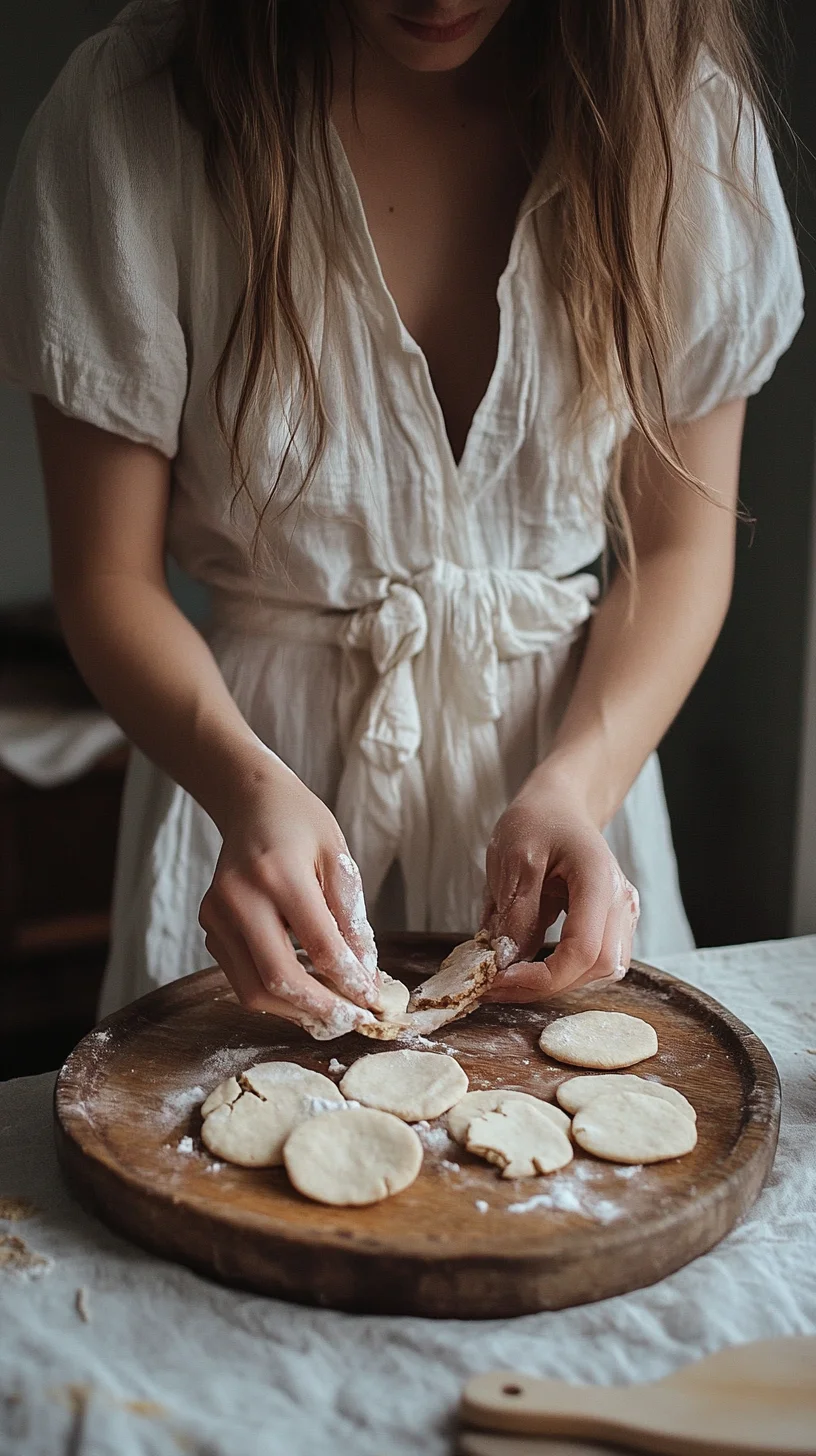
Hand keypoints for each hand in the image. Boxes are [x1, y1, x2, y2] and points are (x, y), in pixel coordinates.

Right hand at [199, 758, 381, 1037]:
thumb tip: (364, 977)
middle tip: (352, 1022)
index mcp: (278, 873)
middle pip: (277, 978)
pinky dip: (273, 994)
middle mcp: (239, 897)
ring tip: (330, 1015)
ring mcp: (216, 915)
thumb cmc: (302, 825)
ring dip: (294, 1011)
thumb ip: (350, 918)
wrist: (252, 803)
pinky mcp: (209, 927)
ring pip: (252, 990)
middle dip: (320, 1009)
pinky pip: (240, 977)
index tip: (373, 1000)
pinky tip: (303, 991)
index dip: (349, 981)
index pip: (319, 946)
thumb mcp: (338, 859)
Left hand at [480, 777, 639, 1001]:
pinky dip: (559, 972)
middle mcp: (621, 902)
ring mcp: (621, 916)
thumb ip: (515, 912)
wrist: (558, 807)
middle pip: (598, 968)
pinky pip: (591, 963)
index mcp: (599, 879)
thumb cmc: (537, 822)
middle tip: (496, 985)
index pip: (584, 950)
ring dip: (554, 983)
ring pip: (599, 972)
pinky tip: (525, 967)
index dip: (543, 977)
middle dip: (547, 985)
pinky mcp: (610, 926)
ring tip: (507, 978)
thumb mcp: (514, 858)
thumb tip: (507, 964)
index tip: (499, 980)